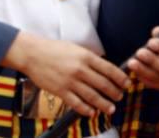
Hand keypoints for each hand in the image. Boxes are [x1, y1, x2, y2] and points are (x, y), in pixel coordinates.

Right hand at [3, 32, 128, 117]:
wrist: (31, 53)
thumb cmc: (52, 49)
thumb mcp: (74, 48)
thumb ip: (89, 58)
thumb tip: (105, 69)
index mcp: (85, 56)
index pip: (110, 69)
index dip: (121, 79)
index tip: (127, 84)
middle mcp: (80, 69)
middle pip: (104, 85)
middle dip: (115, 93)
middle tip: (119, 97)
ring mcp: (70, 81)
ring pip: (94, 97)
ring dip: (105, 104)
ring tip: (111, 108)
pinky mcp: (60, 91)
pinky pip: (77, 104)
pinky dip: (86, 109)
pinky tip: (92, 112)